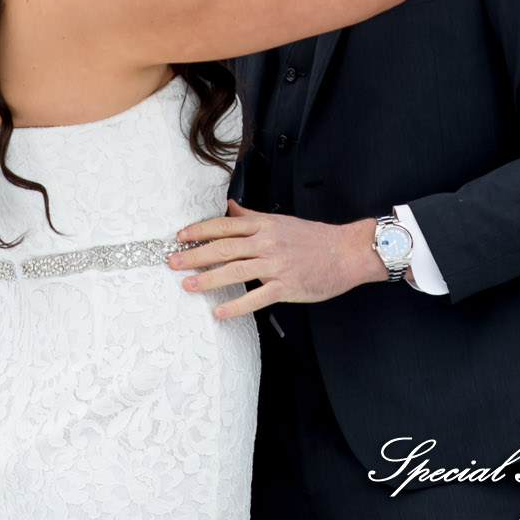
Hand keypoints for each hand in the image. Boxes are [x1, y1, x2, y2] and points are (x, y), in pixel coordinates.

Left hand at [169, 199, 386, 317]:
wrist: (346, 252)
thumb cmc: (314, 237)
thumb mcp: (280, 221)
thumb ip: (252, 216)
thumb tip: (231, 207)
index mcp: (264, 225)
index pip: (225, 225)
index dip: (200, 230)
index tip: (180, 237)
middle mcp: (266, 243)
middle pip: (224, 248)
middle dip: (195, 255)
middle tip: (173, 262)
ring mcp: (276, 265)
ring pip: (235, 271)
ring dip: (208, 279)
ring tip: (187, 285)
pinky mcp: (286, 286)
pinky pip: (256, 297)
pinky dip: (235, 305)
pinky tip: (219, 312)